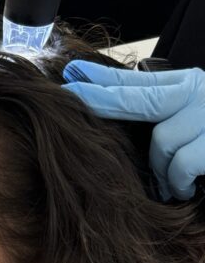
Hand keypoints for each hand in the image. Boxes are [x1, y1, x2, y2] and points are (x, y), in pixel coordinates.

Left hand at [62, 61, 204, 201]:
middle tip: (70, 95)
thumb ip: (164, 115)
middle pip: (140, 99)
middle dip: (101, 100)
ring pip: (162, 142)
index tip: (71, 74)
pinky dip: (181, 182)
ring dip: (164, 170)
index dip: (104, 79)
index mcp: (191, 86)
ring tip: (177, 182)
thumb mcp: (193, 120)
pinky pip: (181, 165)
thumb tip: (111, 112)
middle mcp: (200, 92)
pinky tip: (191, 188)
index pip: (140, 80)